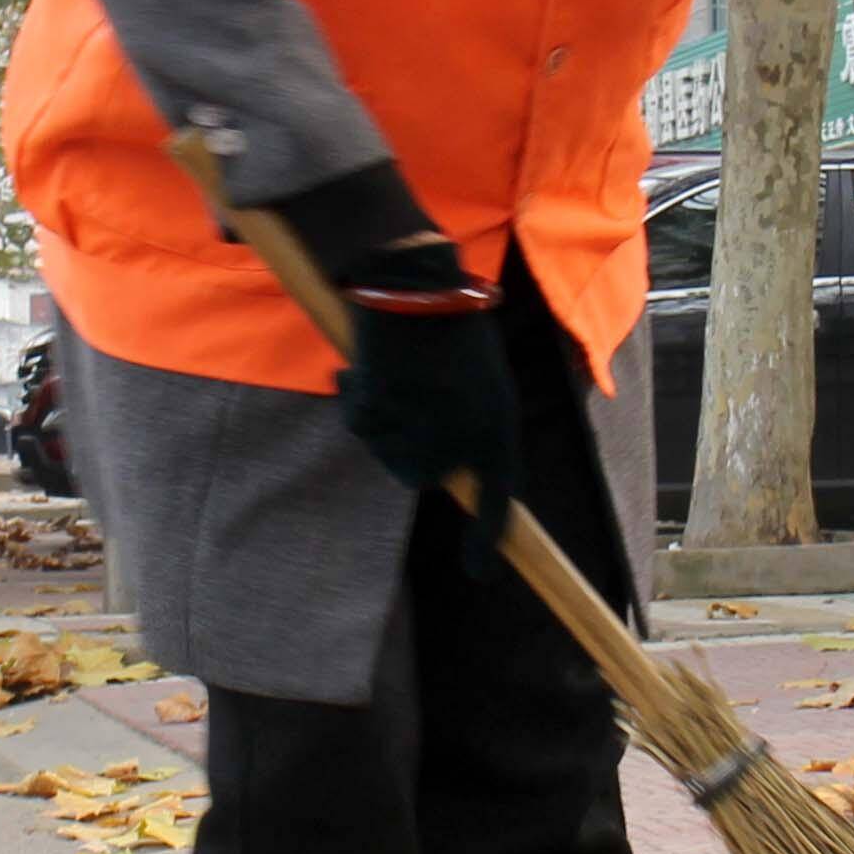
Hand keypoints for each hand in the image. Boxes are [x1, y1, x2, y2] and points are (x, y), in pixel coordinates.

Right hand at [331, 246, 521, 561]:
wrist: (417, 279)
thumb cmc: (451, 321)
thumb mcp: (477, 377)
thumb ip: (461, 420)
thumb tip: (427, 464)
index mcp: (498, 425)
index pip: (498, 498)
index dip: (487, 539)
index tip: (480, 574)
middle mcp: (462, 435)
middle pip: (419, 475)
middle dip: (403, 447)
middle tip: (403, 402)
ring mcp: (419, 426)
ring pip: (385, 449)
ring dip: (378, 417)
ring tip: (389, 370)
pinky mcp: (381, 410)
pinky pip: (359, 422)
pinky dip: (355, 396)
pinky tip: (360, 366)